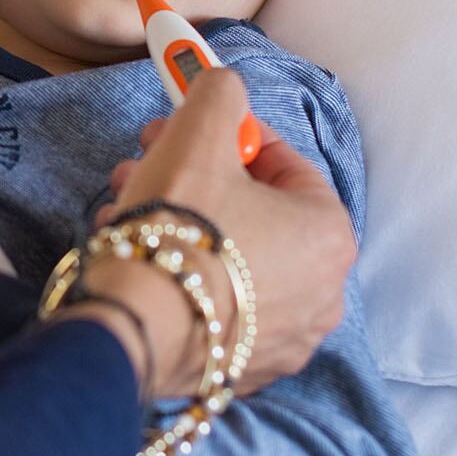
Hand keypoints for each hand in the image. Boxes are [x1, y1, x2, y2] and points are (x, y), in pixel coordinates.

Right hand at [76, 69, 356, 395]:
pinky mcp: (243, 369)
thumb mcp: (199, 132)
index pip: (284, 163)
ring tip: (126, 208)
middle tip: (148, 161)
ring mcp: (285, 339)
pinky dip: (184, 277)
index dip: (228, 137)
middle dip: (195, 178)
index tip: (187, 128)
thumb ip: (220, 93)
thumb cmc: (178, 225)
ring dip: (181, 224)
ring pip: (231, 259)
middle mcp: (324, 293)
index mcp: (330, 234)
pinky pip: (217, 305)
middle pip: (254, 212)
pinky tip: (139, 257)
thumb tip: (223, 85)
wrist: (134, 327)